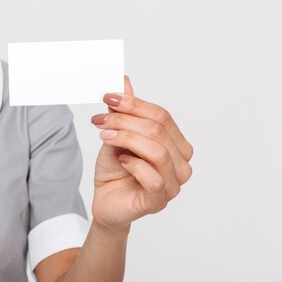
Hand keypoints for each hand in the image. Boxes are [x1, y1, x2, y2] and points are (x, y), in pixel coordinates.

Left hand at [90, 75, 193, 231]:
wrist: (106, 200)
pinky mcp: (159, 201)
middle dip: (125, 121)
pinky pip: (154, 178)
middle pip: (158, 130)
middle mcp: (181, 163)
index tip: (107, 98)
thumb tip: (123, 80)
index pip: (161, 116)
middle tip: (100, 120)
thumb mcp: (117, 134)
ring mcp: (174, 184)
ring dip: (126, 139)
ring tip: (105, 138)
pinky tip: (120, 160)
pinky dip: (134, 165)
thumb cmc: (116, 168)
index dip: (134, 104)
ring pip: (157, 152)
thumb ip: (124, 111)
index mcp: (176, 144)